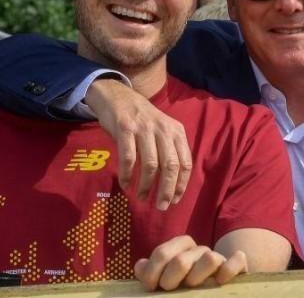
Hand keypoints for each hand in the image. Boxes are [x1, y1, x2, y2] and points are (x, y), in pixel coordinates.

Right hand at [85, 80, 191, 209]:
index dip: (181, 184)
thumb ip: (170, 149)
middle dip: (166, 190)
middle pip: (170, 166)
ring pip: (151, 165)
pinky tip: (126, 185)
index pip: (185, 162)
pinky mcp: (125, 128)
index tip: (175, 200)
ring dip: (146, 186)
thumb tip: (173, 183)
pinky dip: (128, 175)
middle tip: (161, 206)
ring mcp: (144, 128)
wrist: (118, 96)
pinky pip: (128, 158)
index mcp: (176, 131)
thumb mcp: (162, 129)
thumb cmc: (142, 118)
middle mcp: (163, 129)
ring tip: (142, 198)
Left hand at [134, 235, 247, 290]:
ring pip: (209, 257)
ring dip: (197, 275)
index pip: (162, 253)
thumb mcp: (164, 279)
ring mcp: (218, 258)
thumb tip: (140, 266)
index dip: (152, 272)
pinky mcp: (237, 267)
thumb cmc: (185, 284)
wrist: (212, 290)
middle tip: (169, 289)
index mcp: (180, 247)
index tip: (150, 287)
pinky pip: (237, 261)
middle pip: (181, 259)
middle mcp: (199, 250)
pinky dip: (229, 269)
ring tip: (192, 287)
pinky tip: (220, 281)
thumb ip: (150, 272)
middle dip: (171, 277)